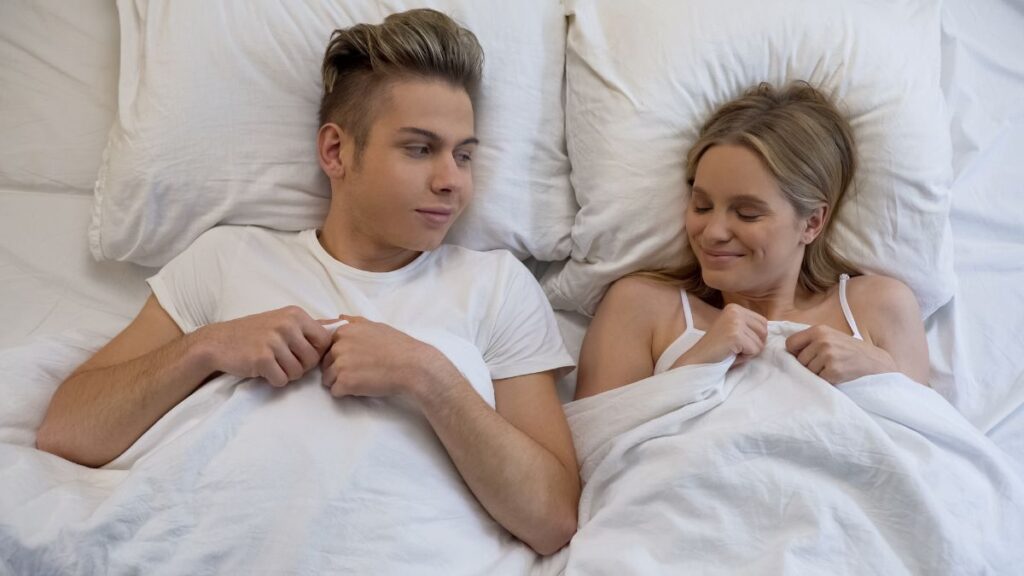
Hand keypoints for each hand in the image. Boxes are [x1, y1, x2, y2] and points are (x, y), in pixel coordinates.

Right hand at [196, 306, 330, 386]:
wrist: (219, 342)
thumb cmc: (254, 333)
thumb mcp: (283, 321)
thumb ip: (308, 327)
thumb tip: (340, 325)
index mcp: (296, 314)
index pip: (325, 340)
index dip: (317, 353)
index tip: (302, 354)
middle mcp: (287, 324)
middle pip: (313, 359)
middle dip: (302, 367)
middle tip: (284, 362)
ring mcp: (274, 340)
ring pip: (298, 372)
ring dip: (287, 374)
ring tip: (273, 365)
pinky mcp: (262, 358)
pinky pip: (282, 380)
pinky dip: (274, 380)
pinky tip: (264, 371)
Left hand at [320, 316, 456, 398]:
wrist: (412, 366)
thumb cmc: (398, 346)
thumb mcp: (376, 326)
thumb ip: (354, 322)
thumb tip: (339, 317)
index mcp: (344, 331)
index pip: (326, 346)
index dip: (338, 354)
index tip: (353, 358)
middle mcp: (338, 346)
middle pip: (326, 363)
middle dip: (338, 368)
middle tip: (361, 370)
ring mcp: (340, 364)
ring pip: (328, 378)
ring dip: (341, 381)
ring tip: (362, 379)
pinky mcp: (344, 382)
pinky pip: (335, 391)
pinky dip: (346, 392)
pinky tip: (362, 387)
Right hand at [672, 303, 767, 367]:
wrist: (697, 361)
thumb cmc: (717, 350)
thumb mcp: (735, 331)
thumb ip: (750, 328)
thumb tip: (772, 332)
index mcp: (735, 307)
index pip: (763, 323)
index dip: (754, 338)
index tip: (737, 342)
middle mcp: (735, 310)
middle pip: (764, 331)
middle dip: (754, 345)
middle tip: (735, 349)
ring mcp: (735, 321)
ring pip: (760, 342)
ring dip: (748, 352)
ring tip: (731, 351)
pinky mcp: (735, 334)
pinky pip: (754, 350)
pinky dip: (744, 357)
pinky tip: (730, 354)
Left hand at [785, 325, 896, 384]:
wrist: (876, 363)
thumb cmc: (850, 351)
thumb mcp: (831, 337)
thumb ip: (811, 340)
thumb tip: (786, 351)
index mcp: (819, 330)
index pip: (790, 343)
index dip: (795, 352)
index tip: (804, 356)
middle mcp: (822, 341)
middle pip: (799, 360)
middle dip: (808, 365)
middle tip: (826, 364)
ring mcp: (828, 356)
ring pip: (807, 371)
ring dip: (817, 374)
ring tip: (833, 368)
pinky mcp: (833, 370)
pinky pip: (818, 379)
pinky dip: (825, 381)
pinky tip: (837, 375)